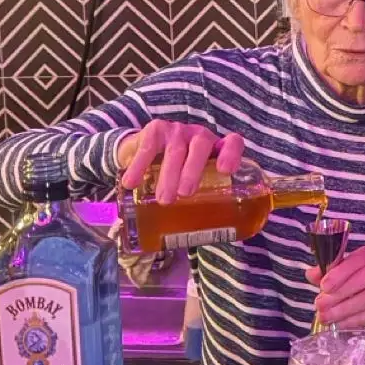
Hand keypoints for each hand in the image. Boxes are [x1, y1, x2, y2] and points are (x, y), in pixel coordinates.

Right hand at [117, 120, 243, 202]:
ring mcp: (178, 131)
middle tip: (185, 194)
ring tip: (164, 199)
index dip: (231, 154)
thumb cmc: (177, 169)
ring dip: (169, 176)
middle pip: (201, 148)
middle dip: (193, 171)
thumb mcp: (193, 178)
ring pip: (175, 151)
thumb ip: (203, 197)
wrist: (143, 146)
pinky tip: (132, 183)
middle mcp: (200, 136)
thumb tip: (210, 235)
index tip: (226, 171)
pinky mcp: (155, 129)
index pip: (232, 143)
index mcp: (216, 148)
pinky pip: (148, 149)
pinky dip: (139, 166)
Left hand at [308, 239, 364, 330]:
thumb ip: (332, 270)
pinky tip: (343, 324)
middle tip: (320, 306)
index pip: (363, 256)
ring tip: (327, 317)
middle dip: (341, 293)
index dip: (342, 271)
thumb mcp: (352, 269)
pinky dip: (359, 319)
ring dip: (347, 309)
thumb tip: (311, 274)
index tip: (323, 286)